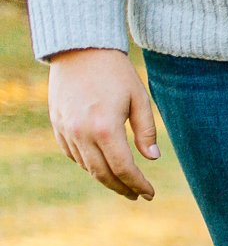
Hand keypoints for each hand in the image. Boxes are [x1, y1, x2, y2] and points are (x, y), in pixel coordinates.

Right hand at [48, 47, 158, 200]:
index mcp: (106, 128)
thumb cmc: (116, 73)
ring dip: (105, 178)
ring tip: (122, 183)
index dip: (138, 184)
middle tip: (136, 195)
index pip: (123, 168)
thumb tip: (152, 158)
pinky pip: (71, 154)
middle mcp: (82, 133)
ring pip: (86, 166)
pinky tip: (101, 165)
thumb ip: (146, 131)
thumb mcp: (140, 99)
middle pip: (102, 173)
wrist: (80, 50)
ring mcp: (66, 130)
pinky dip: (87, 164)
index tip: (150, 194)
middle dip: (122, 188)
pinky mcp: (57, 125)